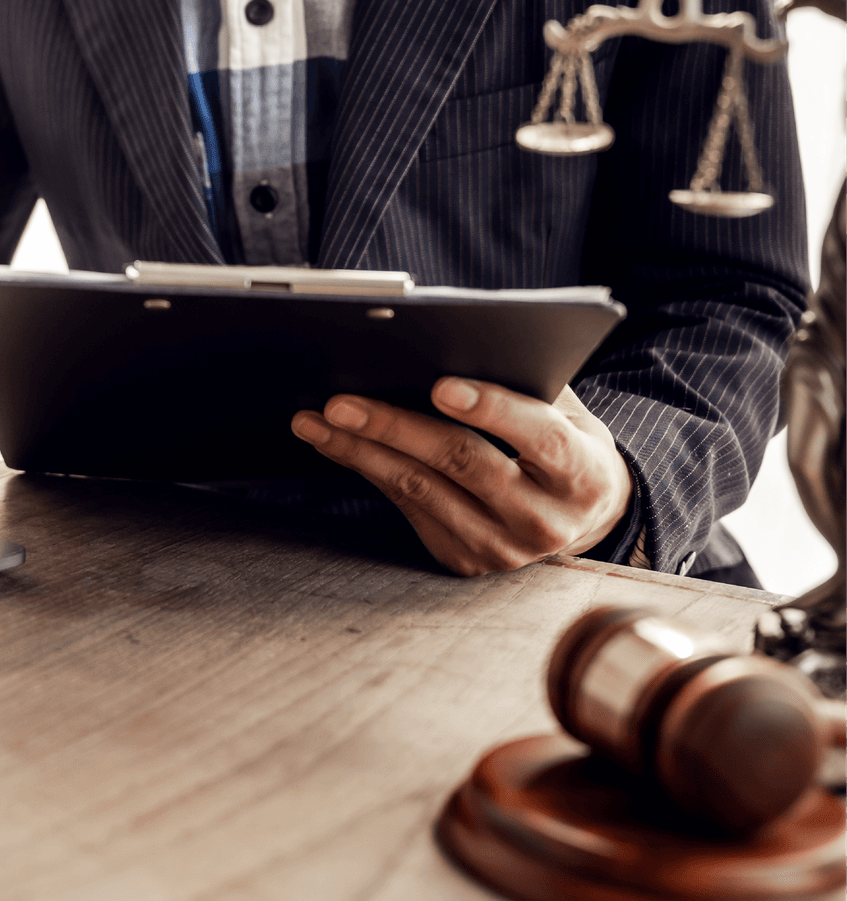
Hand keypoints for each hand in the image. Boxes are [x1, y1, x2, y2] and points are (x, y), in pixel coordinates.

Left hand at [289, 379, 632, 575]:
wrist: (581, 518)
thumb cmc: (567, 444)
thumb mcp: (569, 414)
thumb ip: (528, 383)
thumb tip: (456, 340)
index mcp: (583, 475)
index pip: (539, 437)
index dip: (491, 409)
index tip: (440, 385)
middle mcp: (545, 520)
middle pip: (462, 463)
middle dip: (394, 427)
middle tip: (341, 402)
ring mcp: (502, 547)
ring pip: (420, 489)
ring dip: (360, 451)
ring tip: (316, 420)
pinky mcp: (465, 560)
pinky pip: (407, 508)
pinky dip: (368, 470)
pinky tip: (337, 444)